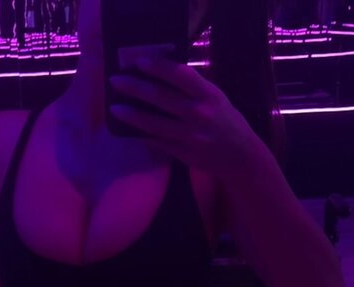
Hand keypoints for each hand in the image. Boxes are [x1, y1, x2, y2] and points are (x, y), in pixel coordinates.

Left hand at [108, 55, 255, 178]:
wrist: (239, 156)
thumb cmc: (226, 121)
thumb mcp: (216, 98)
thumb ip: (193, 87)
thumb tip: (163, 72)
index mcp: (208, 95)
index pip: (180, 75)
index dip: (158, 67)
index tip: (138, 62)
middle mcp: (198, 114)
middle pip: (160, 97)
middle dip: (134, 88)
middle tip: (115, 81)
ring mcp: (190, 136)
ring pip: (154, 123)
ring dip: (131, 115)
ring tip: (114, 109)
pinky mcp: (184, 154)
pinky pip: (158, 143)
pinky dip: (142, 136)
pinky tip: (129, 130)